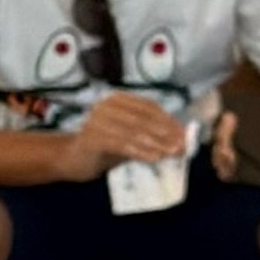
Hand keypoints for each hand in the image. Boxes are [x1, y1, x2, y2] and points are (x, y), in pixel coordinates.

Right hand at [64, 91, 189, 179]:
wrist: (74, 159)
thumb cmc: (107, 146)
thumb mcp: (132, 136)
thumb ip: (153, 134)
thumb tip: (182, 139)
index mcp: (117, 100)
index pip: (149, 107)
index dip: (169, 120)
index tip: (185, 135)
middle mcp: (105, 106)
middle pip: (142, 119)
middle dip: (165, 133)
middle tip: (182, 147)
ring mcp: (96, 120)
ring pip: (133, 132)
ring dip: (156, 144)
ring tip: (172, 154)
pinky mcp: (91, 138)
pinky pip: (121, 144)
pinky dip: (140, 152)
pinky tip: (154, 159)